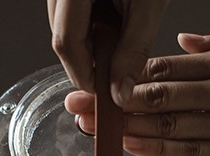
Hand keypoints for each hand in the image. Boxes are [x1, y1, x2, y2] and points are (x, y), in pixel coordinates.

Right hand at [48, 0, 169, 104]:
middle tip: (111, 74)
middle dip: (86, 61)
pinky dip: (90, 26)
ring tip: (116, 45)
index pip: (66, 42)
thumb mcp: (148, 5)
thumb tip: (119, 92)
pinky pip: (72, 11)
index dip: (83, 74)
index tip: (102, 91)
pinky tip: (110, 26)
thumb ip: (133, 51)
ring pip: (65, 25)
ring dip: (88, 44)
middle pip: (61, 36)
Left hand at [68, 32, 209, 155]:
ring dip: (127, 126)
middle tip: (77, 105)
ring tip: (92, 130)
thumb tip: (182, 40)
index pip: (168, 65)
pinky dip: (160, 149)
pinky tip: (131, 149)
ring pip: (172, 121)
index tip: (95, 82)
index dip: (126, 75)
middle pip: (161, 91)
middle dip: (113, 99)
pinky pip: (193, 150)